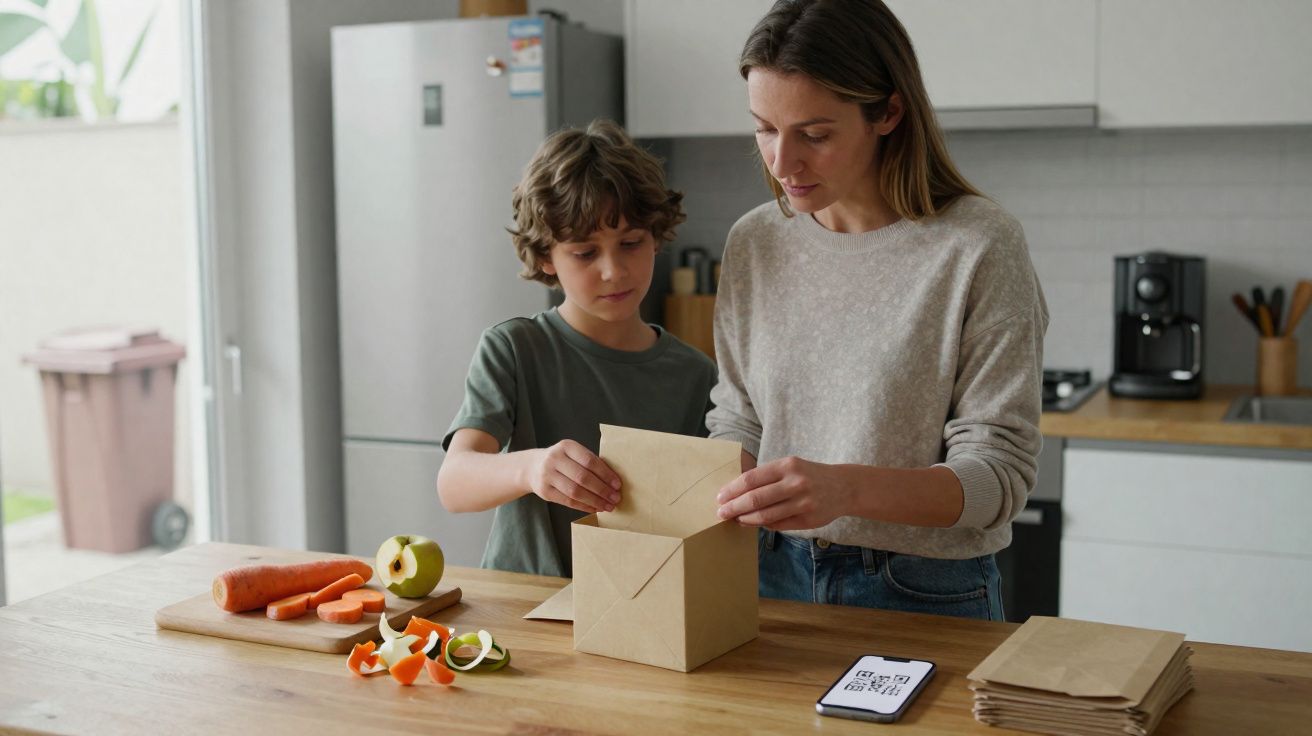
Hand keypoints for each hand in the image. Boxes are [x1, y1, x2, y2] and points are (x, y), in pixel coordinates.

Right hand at [526, 440, 621, 513]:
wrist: (532, 467)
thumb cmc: (562, 461)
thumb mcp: (573, 454)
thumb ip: (589, 463)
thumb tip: (613, 481)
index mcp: (566, 446)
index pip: (590, 461)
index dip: (605, 474)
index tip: (618, 485)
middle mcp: (555, 459)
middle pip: (583, 477)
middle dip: (602, 490)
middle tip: (615, 498)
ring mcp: (547, 475)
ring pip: (575, 492)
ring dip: (595, 501)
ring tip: (608, 506)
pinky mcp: (545, 491)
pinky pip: (568, 501)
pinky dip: (584, 506)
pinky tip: (595, 508)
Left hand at [715, 456, 850, 529]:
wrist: (844, 487)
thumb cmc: (809, 475)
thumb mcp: (790, 466)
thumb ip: (767, 476)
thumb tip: (736, 491)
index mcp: (787, 466)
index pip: (751, 479)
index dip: (732, 490)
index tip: (720, 497)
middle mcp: (795, 483)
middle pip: (755, 499)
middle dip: (734, 507)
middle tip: (721, 512)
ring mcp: (803, 503)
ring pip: (765, 515)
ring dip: (745, 519)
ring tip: (735, 519)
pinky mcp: (808, 520)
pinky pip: (778, 525)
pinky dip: (762, 525)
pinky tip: (752, 523)